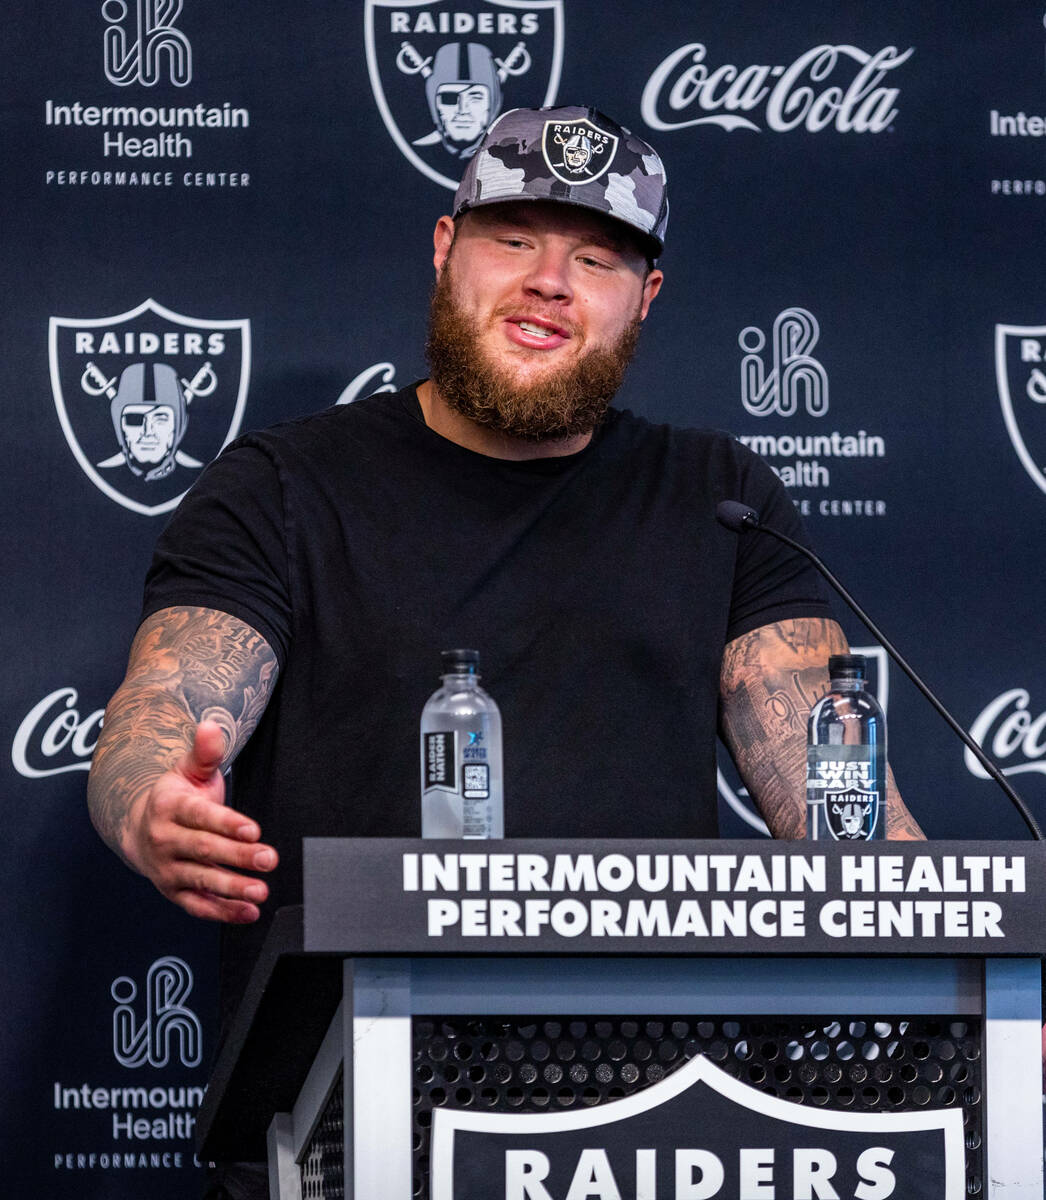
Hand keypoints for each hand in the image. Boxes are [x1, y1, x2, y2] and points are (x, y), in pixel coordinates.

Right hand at [122, 720, 278, 922]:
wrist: (138, 826)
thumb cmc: (175, 796)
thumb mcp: (188, 769)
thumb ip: (204, 752)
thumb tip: (211, 727)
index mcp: (170, 807)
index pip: (200, 816)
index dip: (227, 823)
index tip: (254, 829)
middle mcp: (165, 840)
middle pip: (204, 850)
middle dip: (238, 856)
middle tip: (269, 859)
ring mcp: (168, 868)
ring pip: (201, 881)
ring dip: (232, 888)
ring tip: (260, 891)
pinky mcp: (174, 891)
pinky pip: (198, 906)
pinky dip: (222, 912)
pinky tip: (248, 912)